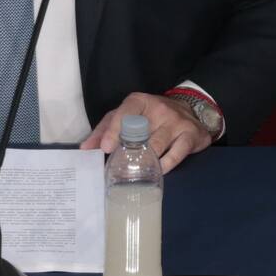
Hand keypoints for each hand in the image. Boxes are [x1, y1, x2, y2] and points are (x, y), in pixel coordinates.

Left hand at [79, 92, 211, 172]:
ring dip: (145, 162)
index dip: (114, 130)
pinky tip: (158, 172)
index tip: (105, 148)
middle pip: (140, 132)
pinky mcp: (191, 135)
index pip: (126, 112)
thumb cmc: (151, 116)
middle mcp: (159, 109)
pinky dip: (165, 166)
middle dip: (128, 152)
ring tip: (136, 174)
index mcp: (140, 101)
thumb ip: (105, 129)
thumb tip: (85, 149)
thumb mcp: (126, 116)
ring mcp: (176, 121)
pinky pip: (176, 154)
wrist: (190, 110)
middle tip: (119, 168)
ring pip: (157, 145)